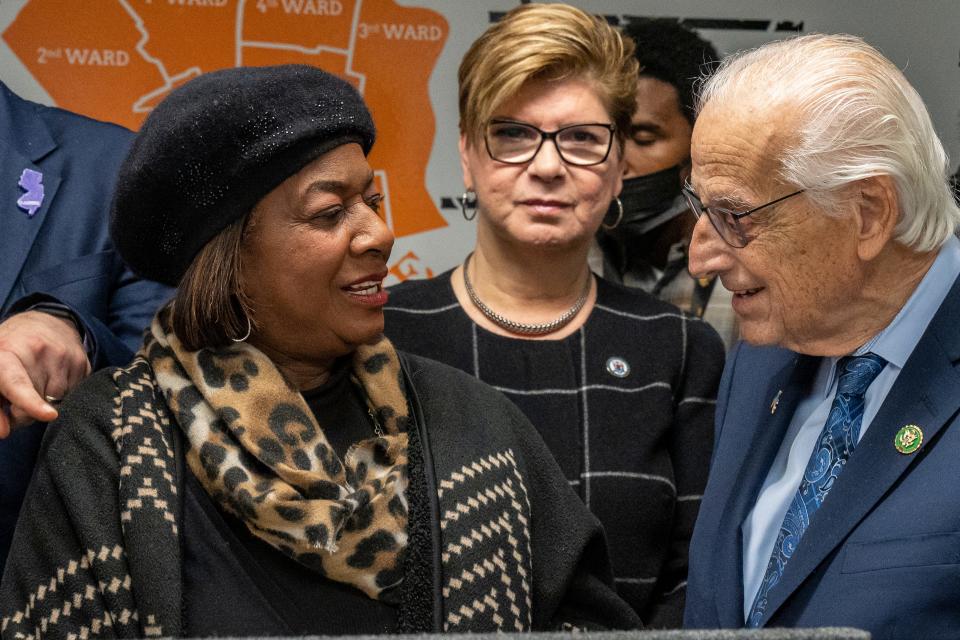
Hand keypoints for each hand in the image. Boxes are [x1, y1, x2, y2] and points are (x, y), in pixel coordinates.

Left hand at [0, 310, 90, 436]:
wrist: (47, 322)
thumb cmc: (11, 352)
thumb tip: (4, 432)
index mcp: (8, 351)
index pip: (18, 382)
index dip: (31, 402)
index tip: (47, 415)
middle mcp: (39, 351)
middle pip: (37, 400)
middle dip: (26, 411)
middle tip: (18, 400)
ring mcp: (65, 356)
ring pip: (57, 401)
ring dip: (46, 403)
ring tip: (39, 384)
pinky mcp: (84, 363)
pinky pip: (73, 394)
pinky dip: (62, 395)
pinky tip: (55, 379)